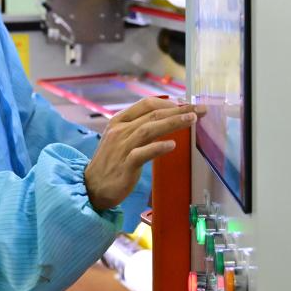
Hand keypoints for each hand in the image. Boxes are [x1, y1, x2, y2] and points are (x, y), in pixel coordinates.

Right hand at [83, 97, 203, 211]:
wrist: (91, 188)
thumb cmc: (110, 163)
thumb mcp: (120, 139)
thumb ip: (138, 128)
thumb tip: (163, 119)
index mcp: (119, 121)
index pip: (146, 104)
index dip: (168, 102)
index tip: (186, 105)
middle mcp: (120, 130)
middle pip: (152, 114)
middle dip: (178, 110)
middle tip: (198, 110)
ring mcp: (121, 147)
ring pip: (149, 129)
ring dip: (172, 123)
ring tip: (192, 120)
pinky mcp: (125, 165)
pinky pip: (142, 153)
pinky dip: (158, 148)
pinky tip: (171, 145)